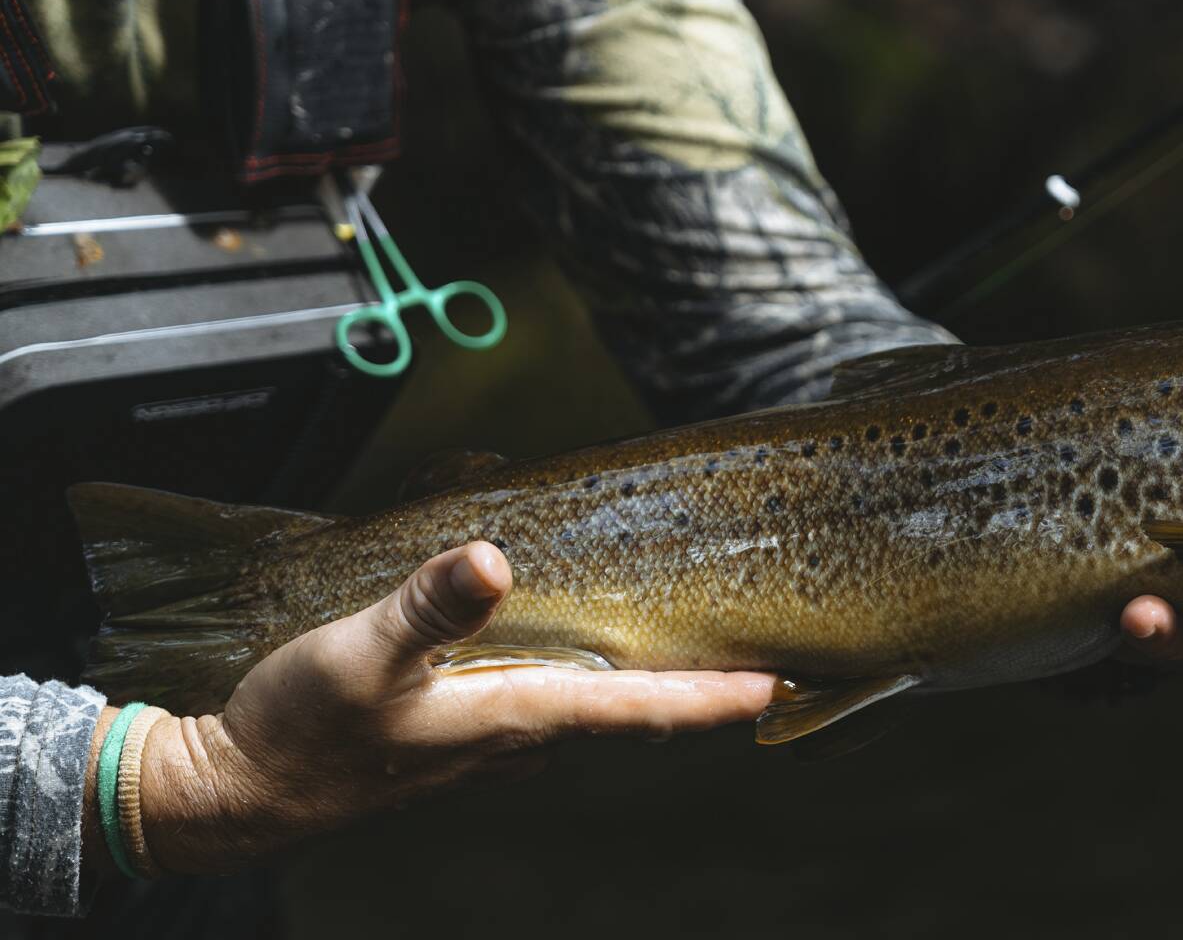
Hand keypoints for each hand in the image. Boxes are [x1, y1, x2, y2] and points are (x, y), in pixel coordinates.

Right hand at [110, 543, 772, 874]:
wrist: (236, 794)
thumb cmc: (297, 734)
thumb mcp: (356, 656)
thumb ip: (425, 607)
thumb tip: (490, 559)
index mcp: (513, 718)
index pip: (640, 708)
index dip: (713, 697)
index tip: (777, 684)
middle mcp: (518, 738)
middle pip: (635, 710)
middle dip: (702, 687)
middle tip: (766, 654)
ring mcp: (493, 743)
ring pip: (596, 708)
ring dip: (652, 683)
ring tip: (704, 644)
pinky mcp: (463, 735)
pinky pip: (552, 705)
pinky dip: (593, 678)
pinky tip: (592, 649)